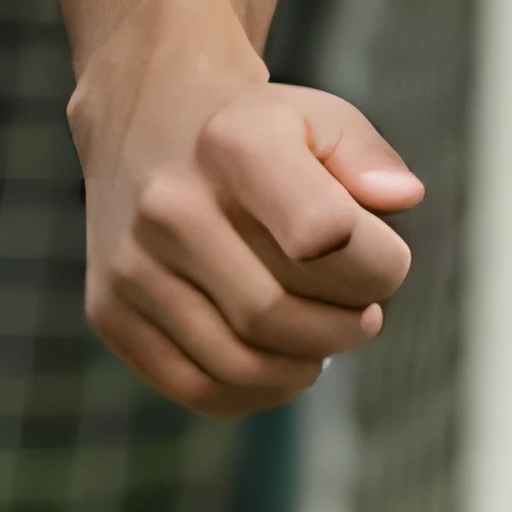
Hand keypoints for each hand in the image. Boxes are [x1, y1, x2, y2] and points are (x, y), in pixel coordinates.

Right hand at [74, 50, 423, 420]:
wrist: (148, 123)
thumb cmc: (258, 132)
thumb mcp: (320, 118)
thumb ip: (370, 157)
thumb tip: (402, 199)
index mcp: (233, 145)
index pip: (325, 235)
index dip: (377, 265)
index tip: (385, 259)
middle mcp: (170, 205)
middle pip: (278, 312)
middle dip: (346, 328)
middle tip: (367, 315)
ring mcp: (132, 265)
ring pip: (238, 362)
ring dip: (304, 366)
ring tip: (328, 339)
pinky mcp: (109, 312)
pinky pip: (193, 387)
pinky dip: (255, 393)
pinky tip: (285, 365)